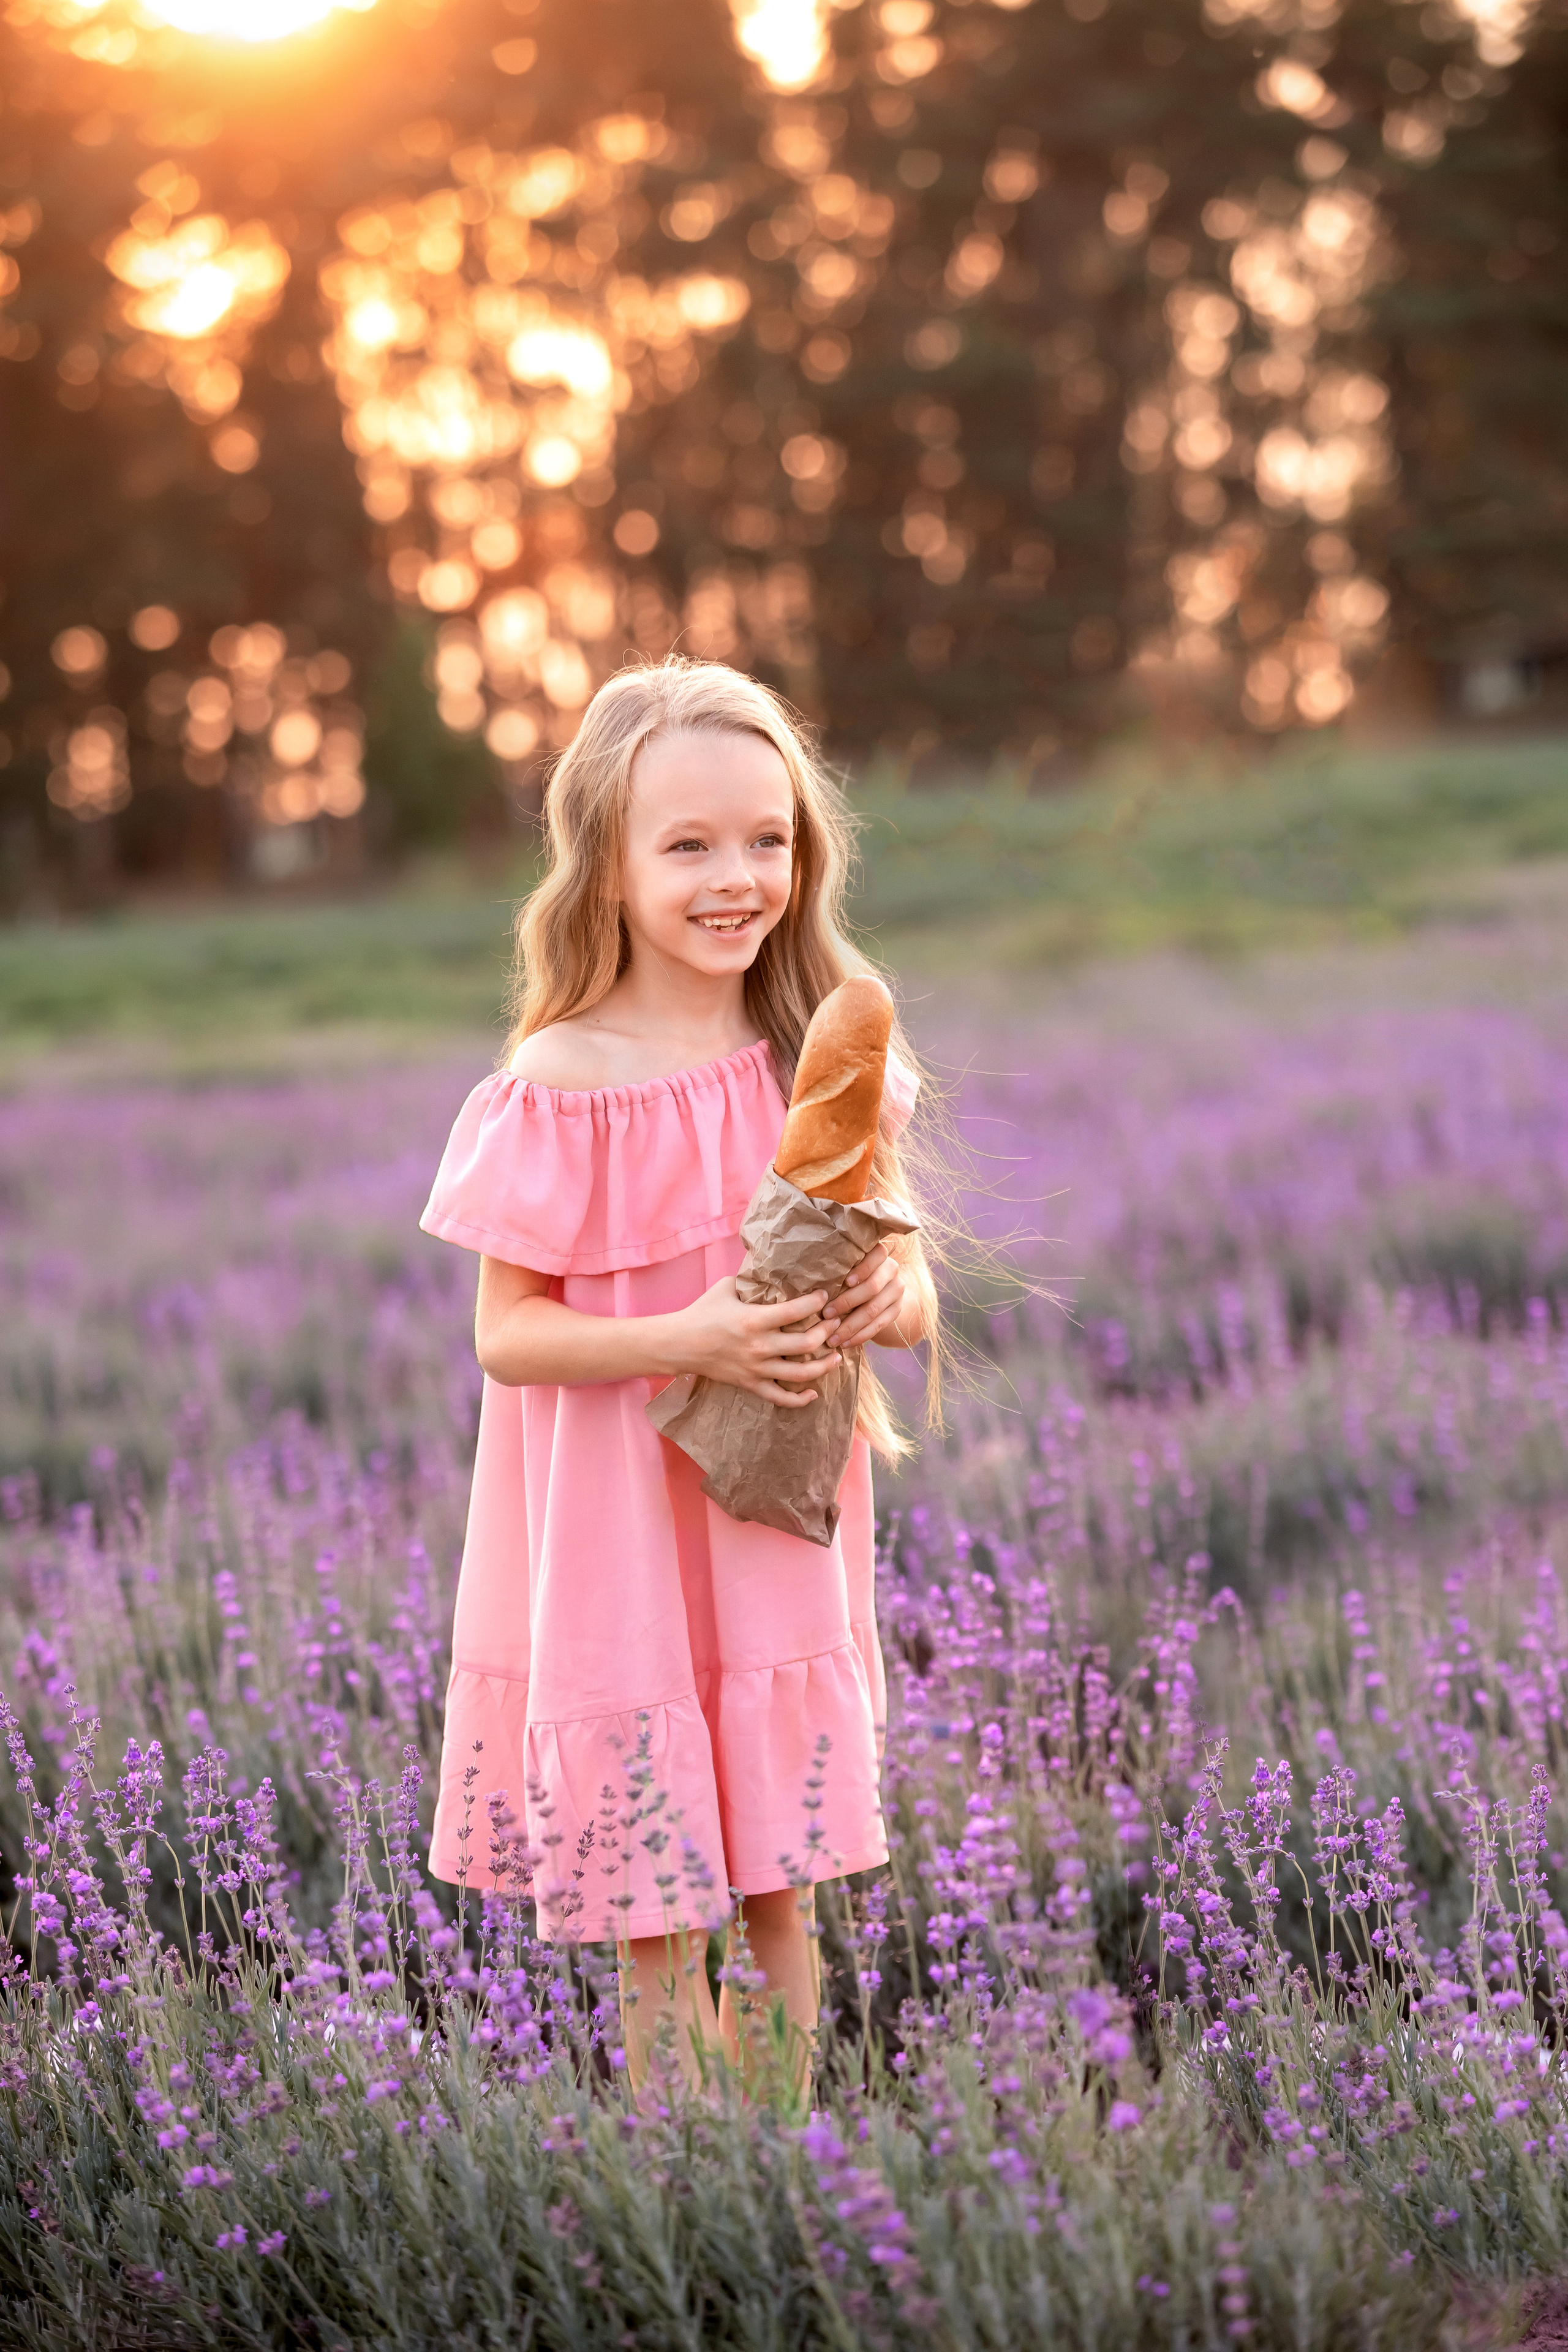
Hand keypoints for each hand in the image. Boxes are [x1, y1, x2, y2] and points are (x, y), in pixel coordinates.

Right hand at [667, 1277, 839, 1407]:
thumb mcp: (726, 1287)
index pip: (796, 1311)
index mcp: (754, 1320)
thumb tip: (773, 1272)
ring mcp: (756, 1369)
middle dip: (827, 1332)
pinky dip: (800, 1399)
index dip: (816, 1302)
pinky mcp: (750, 1384)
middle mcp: (759, 1346)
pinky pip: (781, 1398)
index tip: (824, 1296)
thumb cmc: (702, 1312)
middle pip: (807, 1343)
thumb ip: (751, 1282)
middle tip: (834, 1323)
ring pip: (801, 1374)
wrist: (679, 1344)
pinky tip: (814, 1392)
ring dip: (824, 1365)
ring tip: (836, 1356)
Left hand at [824, 1245, 906, 1350]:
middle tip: (826, 1315)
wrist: (878, 1289)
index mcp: (879, 1254)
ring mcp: (896, 1291)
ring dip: (850, 1326)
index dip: (862, 1269)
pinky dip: (859, 1336)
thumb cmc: (848, 1275)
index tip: (845, 1281)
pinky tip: (845, 1343)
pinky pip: (878, 1326)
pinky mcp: (896, 1310)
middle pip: (871, 1287)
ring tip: (831, 1338)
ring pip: (873, 1310)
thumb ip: (837, 1270)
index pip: (877, 1255)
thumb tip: (810, 1284)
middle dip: (846, 1302)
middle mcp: (891, 1270)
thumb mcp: (846, 1267)